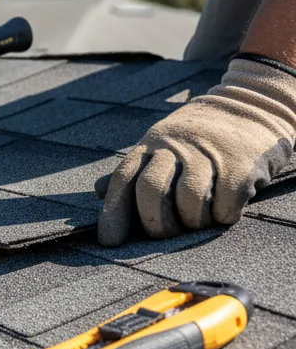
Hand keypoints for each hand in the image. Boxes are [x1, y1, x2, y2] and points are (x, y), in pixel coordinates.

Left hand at [96, 57, 295, 244]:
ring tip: (197, 219)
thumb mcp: (159, 146)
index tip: (109, 242)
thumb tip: (98, 190)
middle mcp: (175, 146)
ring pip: (189, 200)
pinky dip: (222, 216)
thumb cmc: (197, 139)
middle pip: (151, 190)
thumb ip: (132, 171)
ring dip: (191, 221)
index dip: (113, 213)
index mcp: (150, 144)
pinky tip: (223, 209)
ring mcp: (208, 153)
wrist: (250, 106)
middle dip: (155, 222)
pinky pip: (224, 205)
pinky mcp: (240, 165)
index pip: (123, 179)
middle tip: (163, 235)